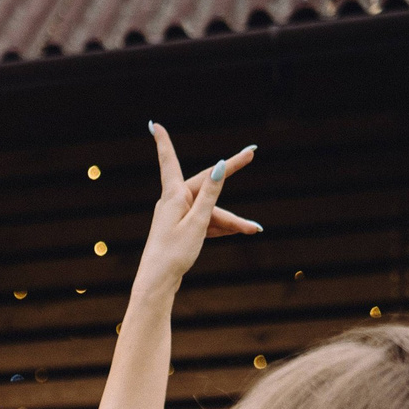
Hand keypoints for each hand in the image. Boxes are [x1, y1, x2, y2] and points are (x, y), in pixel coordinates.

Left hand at [136, 125, 259, 291]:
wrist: (157, 283)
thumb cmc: (174, 253)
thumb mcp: (197, 222)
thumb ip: (210, 194)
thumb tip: (218, 166)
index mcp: (172, 196)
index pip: (170, 161)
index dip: (163, 142)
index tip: (155, 125)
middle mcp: (172, 202)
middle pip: (207, 187)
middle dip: (230, 175)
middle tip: (253, 153)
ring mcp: (177, 216)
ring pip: (210, 210)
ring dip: (230, 220)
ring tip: (254, 230)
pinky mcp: (181, 229)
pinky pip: (205, 222)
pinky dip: (221, 228)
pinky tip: (243, 232)